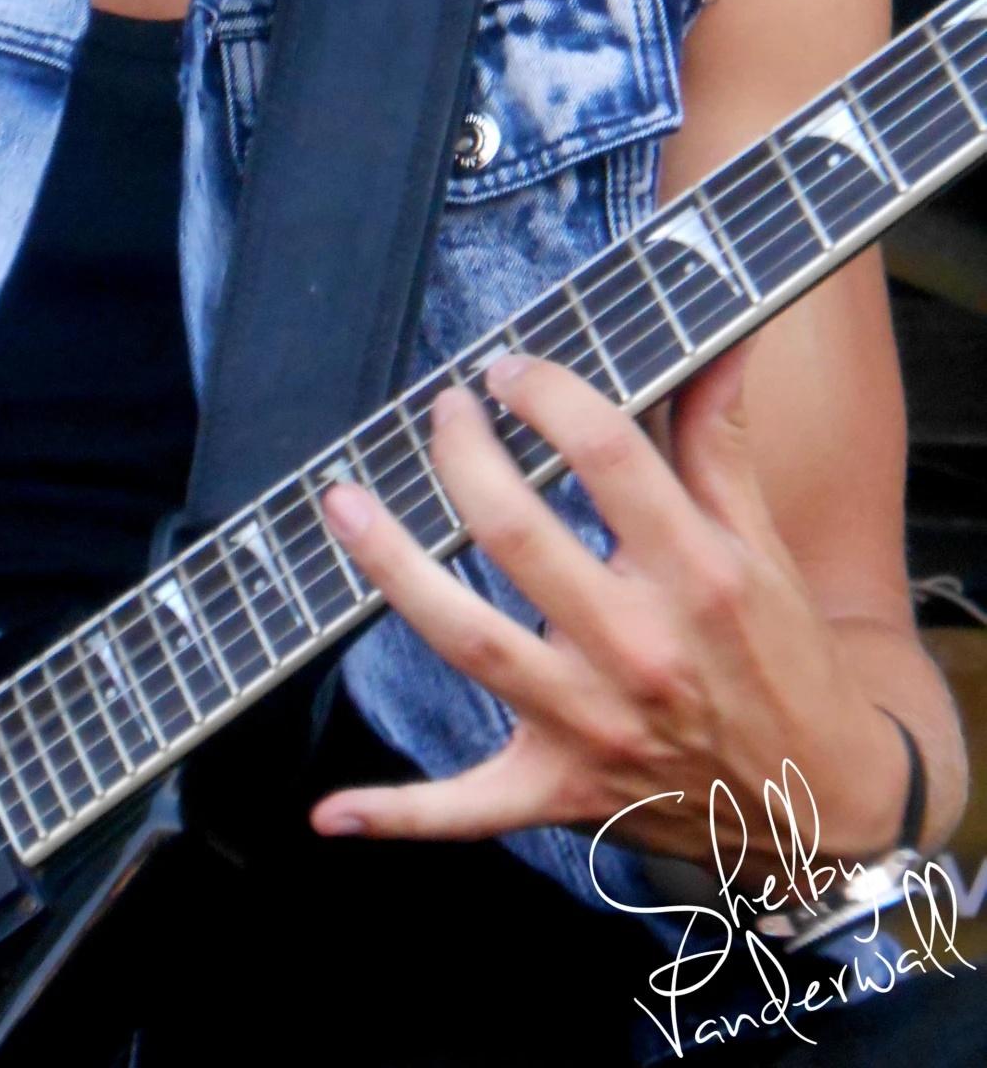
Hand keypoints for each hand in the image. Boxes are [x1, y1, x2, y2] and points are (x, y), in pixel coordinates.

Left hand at [309, 348, 910, 868]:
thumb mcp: (761, 546)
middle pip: (520, 538)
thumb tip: (713, 340)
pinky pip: (470, 808)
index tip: (508, 368)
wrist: (823, 806)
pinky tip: (331, 813)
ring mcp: (593, 726)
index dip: (548, 394)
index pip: (608, 456)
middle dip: (465, 461)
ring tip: (343, 505)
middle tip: (441, 409)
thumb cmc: (782, 658)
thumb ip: (720, 441)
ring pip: (471, 642)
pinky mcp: (562, 791)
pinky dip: (401, 814)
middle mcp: (641, 650)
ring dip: (395, 572)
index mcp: (699, 577)